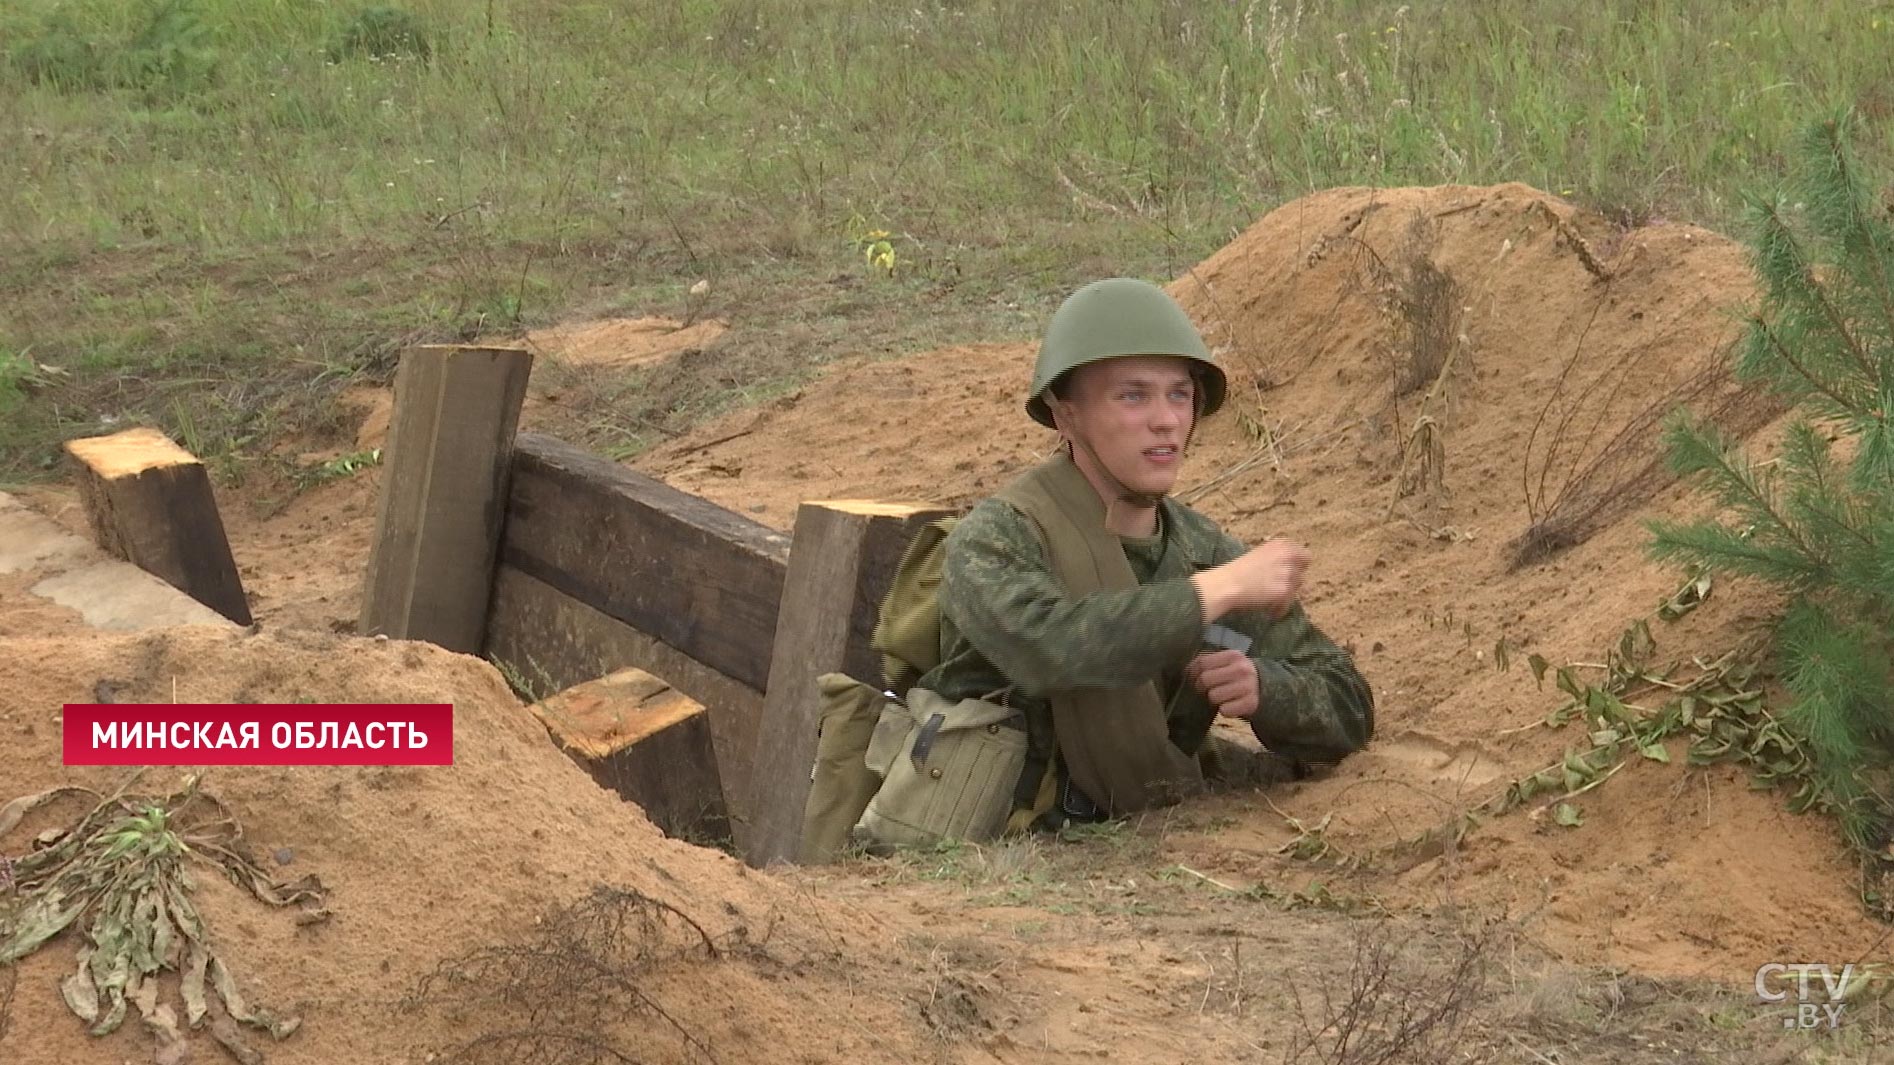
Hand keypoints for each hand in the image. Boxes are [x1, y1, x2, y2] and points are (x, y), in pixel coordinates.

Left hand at [1187, 649, 1259, 718]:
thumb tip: (1186, 670)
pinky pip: (1225, 710)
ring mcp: (1248, 686)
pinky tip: (1230, 705)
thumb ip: (1208, 663)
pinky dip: (1224, 710)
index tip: (1194, 679)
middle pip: (1205, 680)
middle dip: (1201, 688)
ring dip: (1213, 700)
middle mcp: (1242, 669)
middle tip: (1206, 691)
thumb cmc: (1237, 675)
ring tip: (1220, 698)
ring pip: (1213, 696)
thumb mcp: (1226, 663)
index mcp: (1233, 656)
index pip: (1202, 663)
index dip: (1193, 673)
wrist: (1265, 688)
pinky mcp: (1251, 704)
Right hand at [1192, 538, 1309, 620]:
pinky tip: (1269, 611)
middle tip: (1277, 588)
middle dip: (1292, 581)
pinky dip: (1279, 609)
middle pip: (1301, 573)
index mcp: (1282, 544)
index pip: (1305, 555)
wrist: (1227, 584)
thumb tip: (1290, 567)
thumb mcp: (1260, 554)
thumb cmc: (1237, 569)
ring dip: (1286, 595)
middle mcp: (1288, 556)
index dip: (1297, 566)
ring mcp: (1288, 573)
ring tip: (1271, 600)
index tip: (1289, 574)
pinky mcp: (1285, 591)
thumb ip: (1277, 557)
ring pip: (1296, 588)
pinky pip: (1288, 603)